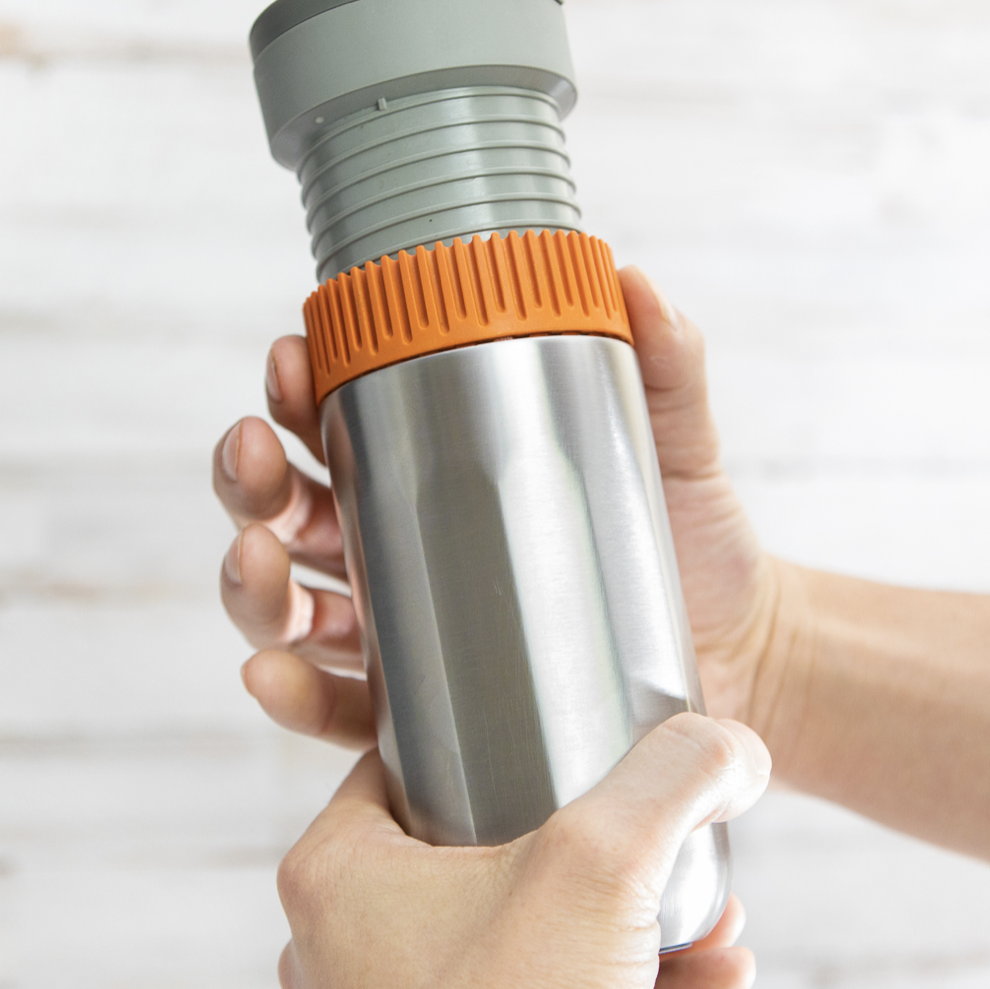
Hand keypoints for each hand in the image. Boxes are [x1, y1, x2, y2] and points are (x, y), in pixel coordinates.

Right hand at [212, 266, 781, 743]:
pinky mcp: (426, 709)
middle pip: (294, 511)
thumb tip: (630, 279)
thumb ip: (663, 363)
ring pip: (293, 606)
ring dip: (251, 581)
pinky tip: (271, 676)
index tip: (291, 362)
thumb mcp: (673, 441)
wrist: (737, 649)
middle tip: (254, 456)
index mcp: (440, 473)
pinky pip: (337, 708)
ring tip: (258, 558)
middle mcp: (405, 548)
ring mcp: (409, 631)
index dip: (298, 391)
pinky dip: (290, 693)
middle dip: (253, 481)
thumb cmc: (687, 539)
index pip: (342, 424)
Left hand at [277, 713, 770, 988]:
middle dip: (596, 846)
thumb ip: (670, 781)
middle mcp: (356, 943)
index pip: (412, 761)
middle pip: (488, 846)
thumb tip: (731, 743)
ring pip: (528, 931)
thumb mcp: (602, 868)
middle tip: (654, 833)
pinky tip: (712, 975)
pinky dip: (624, 988)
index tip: (557, 736)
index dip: (491, 739)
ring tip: (707, 913)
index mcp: (339, 871)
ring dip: (625, 920)